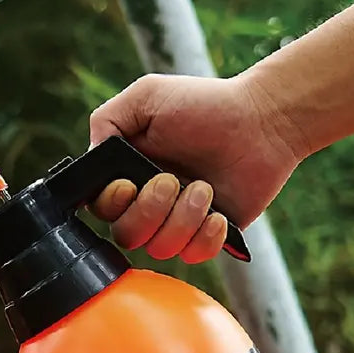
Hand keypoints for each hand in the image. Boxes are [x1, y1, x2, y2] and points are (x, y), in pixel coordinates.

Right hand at [89, 72, 306, 262]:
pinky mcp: (206, 236)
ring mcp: (176, 223)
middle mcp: (147, 204)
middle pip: (125, 236)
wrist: (262, 120)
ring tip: (205, 189)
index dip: (111, 204)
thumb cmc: (205, 105)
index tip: (129, 184)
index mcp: (127, 174)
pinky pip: (193, 256)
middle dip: (149, 210)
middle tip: (172, 180)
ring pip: (159, 248)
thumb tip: (91, 154)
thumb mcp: (147, 96)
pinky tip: (219, 214)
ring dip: (182, 219)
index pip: (100, 208)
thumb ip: (108, 119)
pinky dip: (205, 238)